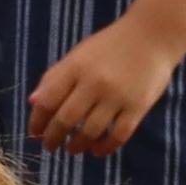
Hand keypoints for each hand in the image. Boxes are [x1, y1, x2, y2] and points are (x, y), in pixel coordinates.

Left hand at [21, 16, 177, 156]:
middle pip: (65, 120)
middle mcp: (94, 82)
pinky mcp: (138, 106)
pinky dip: (105, 147)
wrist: (152, 35)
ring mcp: (117, 96)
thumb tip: (33, 102)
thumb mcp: (78, 55)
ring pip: (90, 132)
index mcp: (75, 67)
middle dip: (53, 138)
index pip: (48, 101)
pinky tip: (97, 150)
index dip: (37, 121)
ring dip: (77, 146)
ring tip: (72, 149)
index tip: (35, 132)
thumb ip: (55, 77)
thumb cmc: (111, 45)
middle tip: (50, 146)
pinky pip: (118, 136)